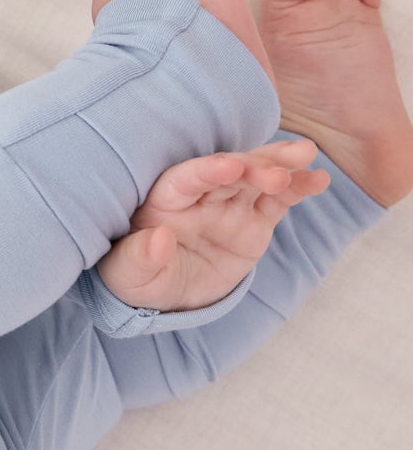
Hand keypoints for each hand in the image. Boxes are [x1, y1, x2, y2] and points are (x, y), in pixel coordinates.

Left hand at [97, 139, 329, 311]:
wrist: (171, 294)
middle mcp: (199, 196)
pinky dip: (298, 188)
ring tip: (305, 155)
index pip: (185, 180)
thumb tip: (158, 239)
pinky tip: (318, 179)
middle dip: (251, 168)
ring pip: (256, 177)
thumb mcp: (130, 278)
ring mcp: (229, 205)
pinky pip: (278, 200)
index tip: (229, 166)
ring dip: (279, 164)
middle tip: (275, 173)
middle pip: (227, 173)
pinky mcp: (254, 219)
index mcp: (164, 202)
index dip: (207, 171)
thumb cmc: (142, 278)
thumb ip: (138, 258)